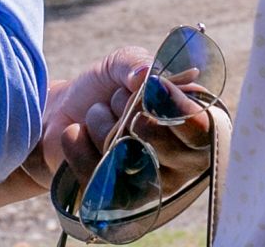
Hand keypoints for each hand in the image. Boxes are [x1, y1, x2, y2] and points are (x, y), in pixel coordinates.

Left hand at [35, 47, 213, 184]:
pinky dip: (78, 145)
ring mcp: (153, 186)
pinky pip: (97, 174)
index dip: (178, 108)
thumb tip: (144, 78)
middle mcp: (183, 163)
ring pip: (126, 156)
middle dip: (128, 109)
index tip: (153, 86)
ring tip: (96, 114)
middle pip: (163, 143)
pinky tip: (76, 132)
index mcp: (195, 127)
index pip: (202, 130)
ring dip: (101, 123)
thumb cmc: (104, 88)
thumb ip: (136, 63)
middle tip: (116, 98)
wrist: (62, 111)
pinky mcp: (119, 202)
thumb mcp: (121, 64)